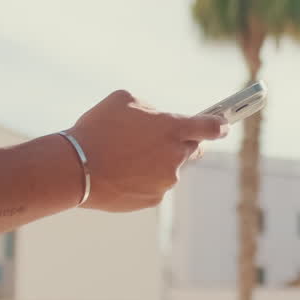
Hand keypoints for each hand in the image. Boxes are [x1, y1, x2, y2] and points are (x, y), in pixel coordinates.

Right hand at [68, 89, 227, 212]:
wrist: (76, 168)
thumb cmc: (97, 128)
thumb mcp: (123, 100)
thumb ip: (149, 108)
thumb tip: (157, 118)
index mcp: (173, 128)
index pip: (210, 127)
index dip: (219, 125)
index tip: (222, 126)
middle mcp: (176, 156)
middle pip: (190, 149)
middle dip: (178, 143)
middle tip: (156, 139)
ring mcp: (166, 181)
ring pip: (170, 168)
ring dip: (156, 162)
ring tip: (126, 156)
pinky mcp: (154, 200)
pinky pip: (155, 186)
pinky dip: (143, 179)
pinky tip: (122, 172)